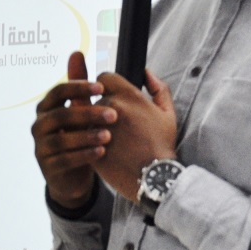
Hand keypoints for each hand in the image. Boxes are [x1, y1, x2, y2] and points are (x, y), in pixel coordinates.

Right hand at [31, 52, 114, 208]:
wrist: (72, 174)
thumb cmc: (78, 135)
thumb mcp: (79, 110)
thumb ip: (78, 84)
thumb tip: (76, 52)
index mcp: (47, 108)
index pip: (58, 92)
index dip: (78, 88)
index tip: (102, 88)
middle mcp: (40, 126)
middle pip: (60, 115)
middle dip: (87, 113)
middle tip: (113, 115)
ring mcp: (41, 148)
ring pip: (60, 140)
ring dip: (86, 136)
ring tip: (108, 136)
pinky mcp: (48, 168)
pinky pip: (64, 160)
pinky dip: (83, 155)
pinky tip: (102, 152)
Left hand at [92, 68, 177, 203]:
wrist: (153, 176)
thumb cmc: (161, 144)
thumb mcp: (168, 113)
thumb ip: (159, 88)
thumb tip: (146, 73)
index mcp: (129, 96)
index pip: (104, 78)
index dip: (107, 85)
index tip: (113, 95)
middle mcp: (110, 108)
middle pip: (96, 98)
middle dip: (102, 106)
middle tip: (115, 121)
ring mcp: (97, 126)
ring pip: (87, 117)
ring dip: (94, 123)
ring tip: (111, 136)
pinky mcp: (88, 145)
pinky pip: (82, 135)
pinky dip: (89, 139)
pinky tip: (105, 147)